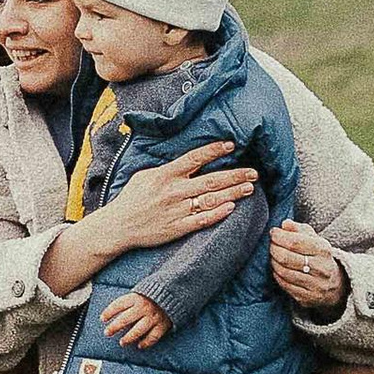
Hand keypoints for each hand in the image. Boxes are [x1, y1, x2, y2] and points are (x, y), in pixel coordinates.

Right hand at [100, 144, 256, 253]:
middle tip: (253, 173)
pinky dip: (217, 214)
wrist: (119, 226)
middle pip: (211, 180)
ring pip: (211, 200)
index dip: (214, 150)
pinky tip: (231, 208)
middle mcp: (174, 191)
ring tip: (249, 189)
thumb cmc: (132, 199)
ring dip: (232, 193)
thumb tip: (186, 161)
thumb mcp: (145, 175)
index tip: (232, 145)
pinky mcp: (177, 228)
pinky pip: (201, 220)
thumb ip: (166, 169)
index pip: (194, 158)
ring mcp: (177, 210)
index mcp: (165, 175)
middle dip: (235, 175)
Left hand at [100, 290, 169, 349]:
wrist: (177, 290)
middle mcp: (144, 307)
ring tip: (122, 342)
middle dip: (114, 327)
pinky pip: (153, 336)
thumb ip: (131, 299)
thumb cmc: (157, 291)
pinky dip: (146, 342)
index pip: (118, 305)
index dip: (109, 312)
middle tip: (107, 333)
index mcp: (137, 296)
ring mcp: (153, 317)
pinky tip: (140, 345)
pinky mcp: (163, 324)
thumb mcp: (142, 289)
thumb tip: (117, 309)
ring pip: (137, 330)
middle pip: (124, 320)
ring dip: (128, 338)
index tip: (102, 318)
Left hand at [268, 221, 346, 318]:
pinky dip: (277, 276)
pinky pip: (285, 285)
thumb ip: (299, 229)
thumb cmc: (319, 257)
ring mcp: (315, 285)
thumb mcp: (314, 240)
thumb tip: (285, 224)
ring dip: (274, 262)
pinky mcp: (307, 298)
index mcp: (323, 250)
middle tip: (271, 245)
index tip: (273, 233)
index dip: (279, 237)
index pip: (295, 242)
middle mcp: (321, 268)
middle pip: (287, 258)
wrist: (336, 284)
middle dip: (274, 249)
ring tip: (273, 256)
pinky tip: (277, 270)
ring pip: (284, 272)